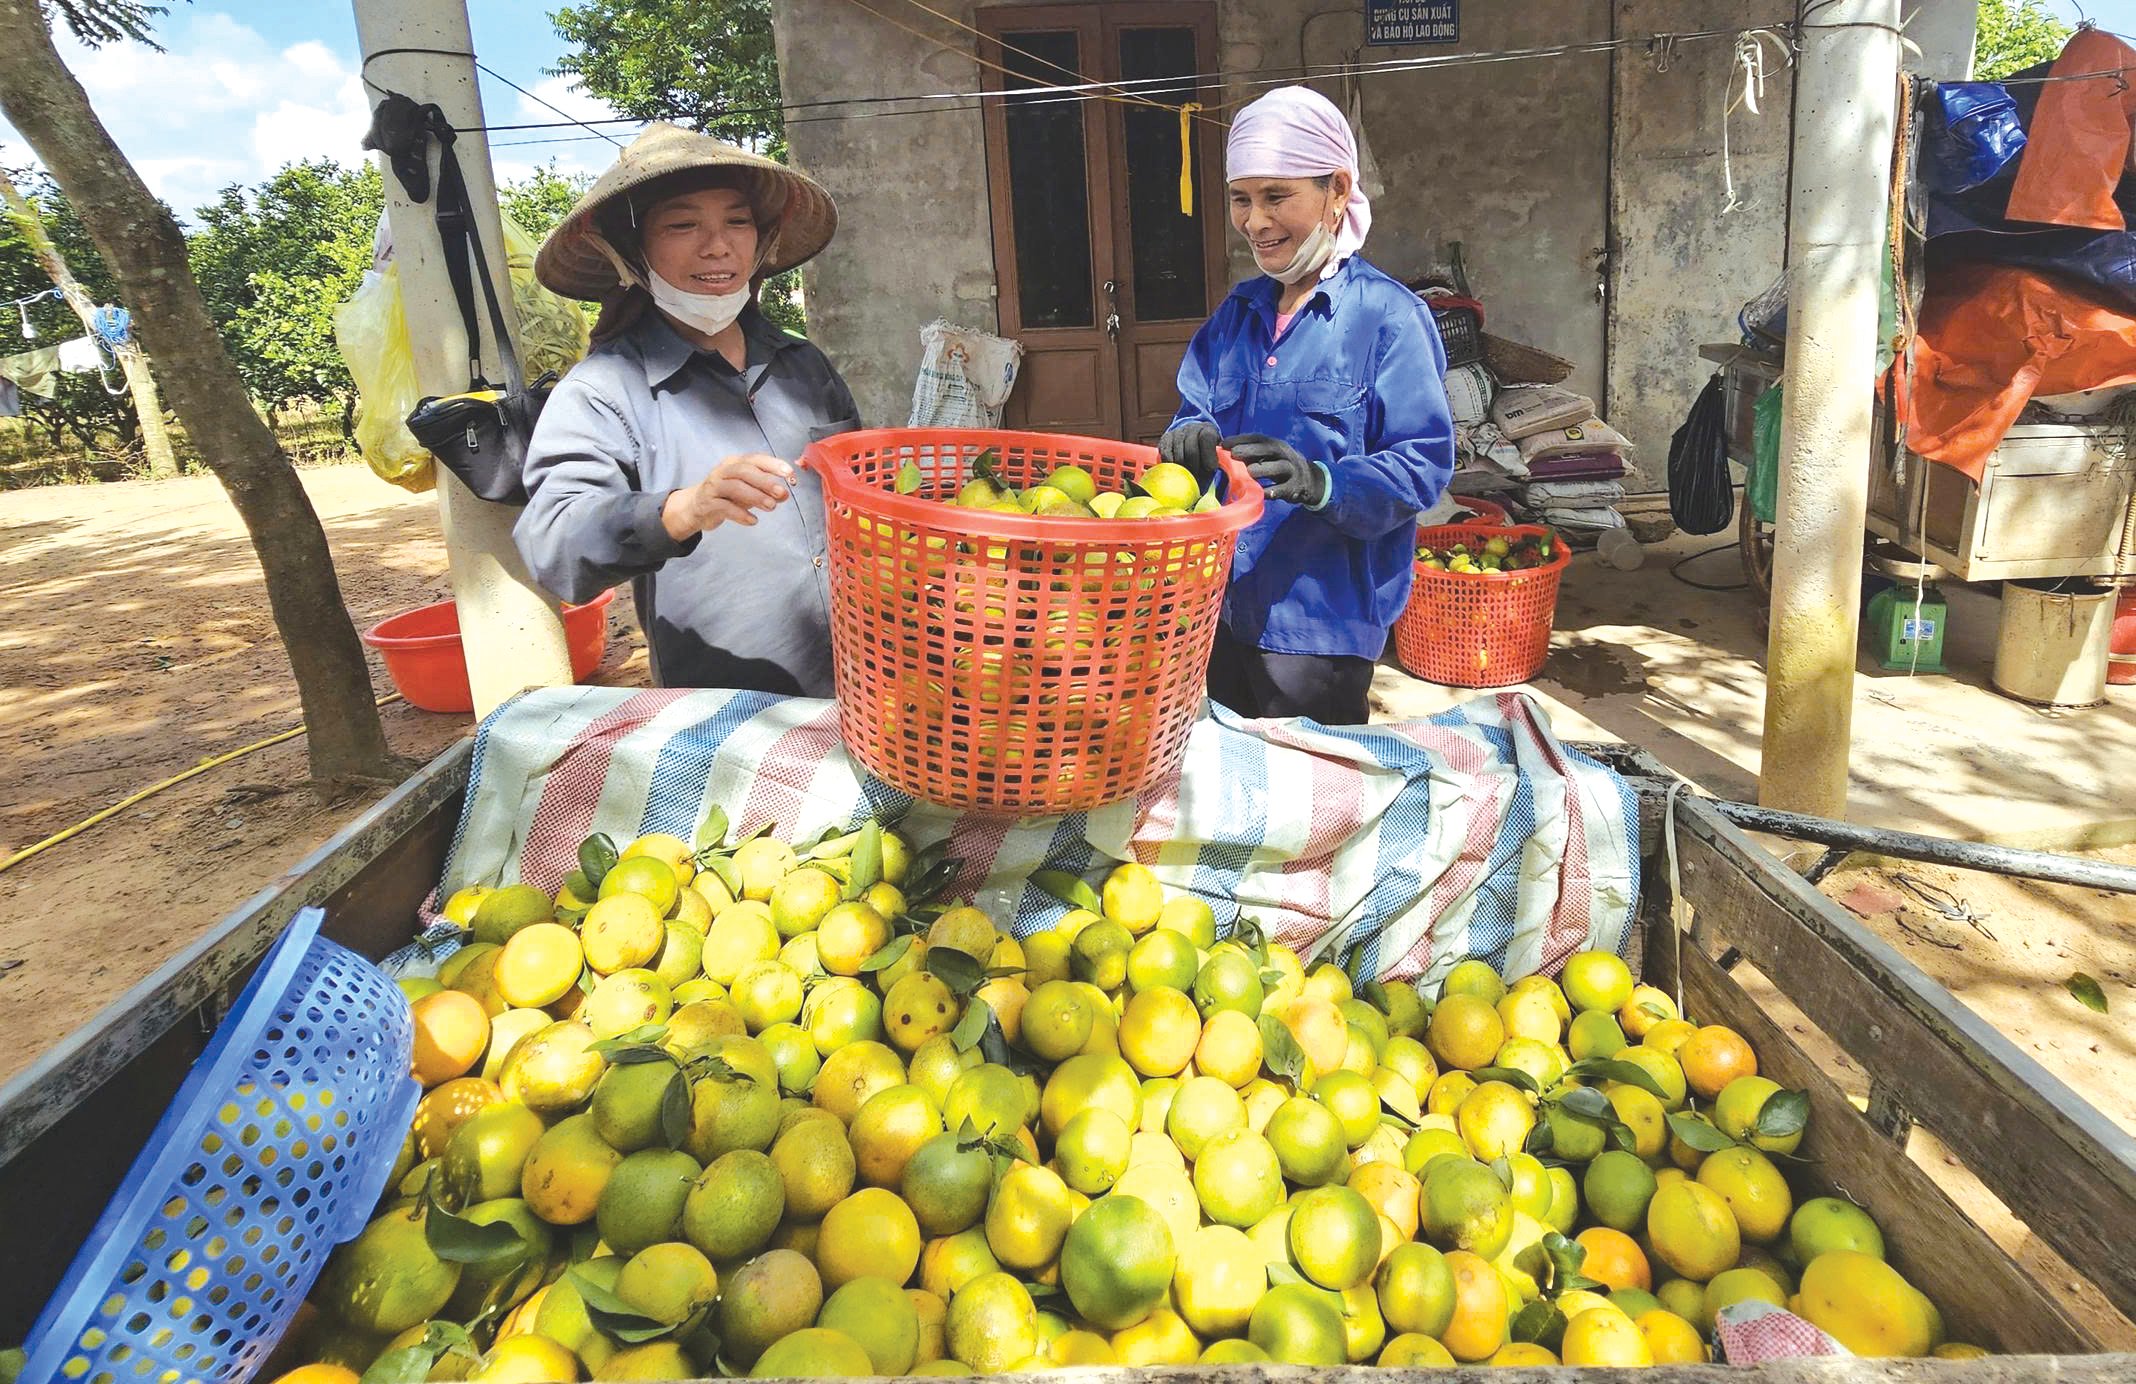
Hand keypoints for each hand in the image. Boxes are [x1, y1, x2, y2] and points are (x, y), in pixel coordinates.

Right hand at [663, 453, 794, 539]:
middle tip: (782, 492)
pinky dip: (740, 514)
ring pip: (735, 487)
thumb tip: (785, 494)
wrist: (696, 507)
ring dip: (755, 496)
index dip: (773, 464)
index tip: (789, 474)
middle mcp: (723, 471)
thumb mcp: (748, 490)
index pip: (755, 459)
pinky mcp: (708, 503)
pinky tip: (753, 521)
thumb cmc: (726, 495)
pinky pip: (724, 507)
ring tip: (771, 507)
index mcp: (735, 463)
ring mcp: (714, 486)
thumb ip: (766, 491)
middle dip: (765, 481)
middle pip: (744, 471)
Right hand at [1158, 421, 1219, 481]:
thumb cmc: (1206, 449)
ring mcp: (1177, 433)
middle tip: (1198, 478)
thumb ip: (1217, 460)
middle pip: (1191, 451)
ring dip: (1184, 470)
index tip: (1211, 468)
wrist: (1193, 436)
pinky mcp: (1165, 439)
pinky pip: (1167, 457)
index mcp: (1207, 429)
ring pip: (1179, 457)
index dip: (1209, 456)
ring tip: (1188, 476)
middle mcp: (1191, 428)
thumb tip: (1212, 470)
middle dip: (1195, 468)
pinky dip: (1172, 467)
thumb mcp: (1216, 451)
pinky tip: (1178, 471)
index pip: (1206, 438)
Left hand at [1223, 434, 1326, 506]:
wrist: (1309, 479)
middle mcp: (1285, 454)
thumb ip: (1250, 454)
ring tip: (1248, 472)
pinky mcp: (1294, 487)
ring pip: (1279, 467)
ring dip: (1263, 469)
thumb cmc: (1279, 465)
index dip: (1241, 439)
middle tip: (1234, 454)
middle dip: (1251, 450)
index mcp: (1276, 445)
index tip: (1224, 443)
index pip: (1258, 438)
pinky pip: (1283, 489)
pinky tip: (1261, 493)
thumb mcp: (1269, 456)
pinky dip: (1273, 491)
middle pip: (1270, 449)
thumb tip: (1222, 452)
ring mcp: (1292, 471)